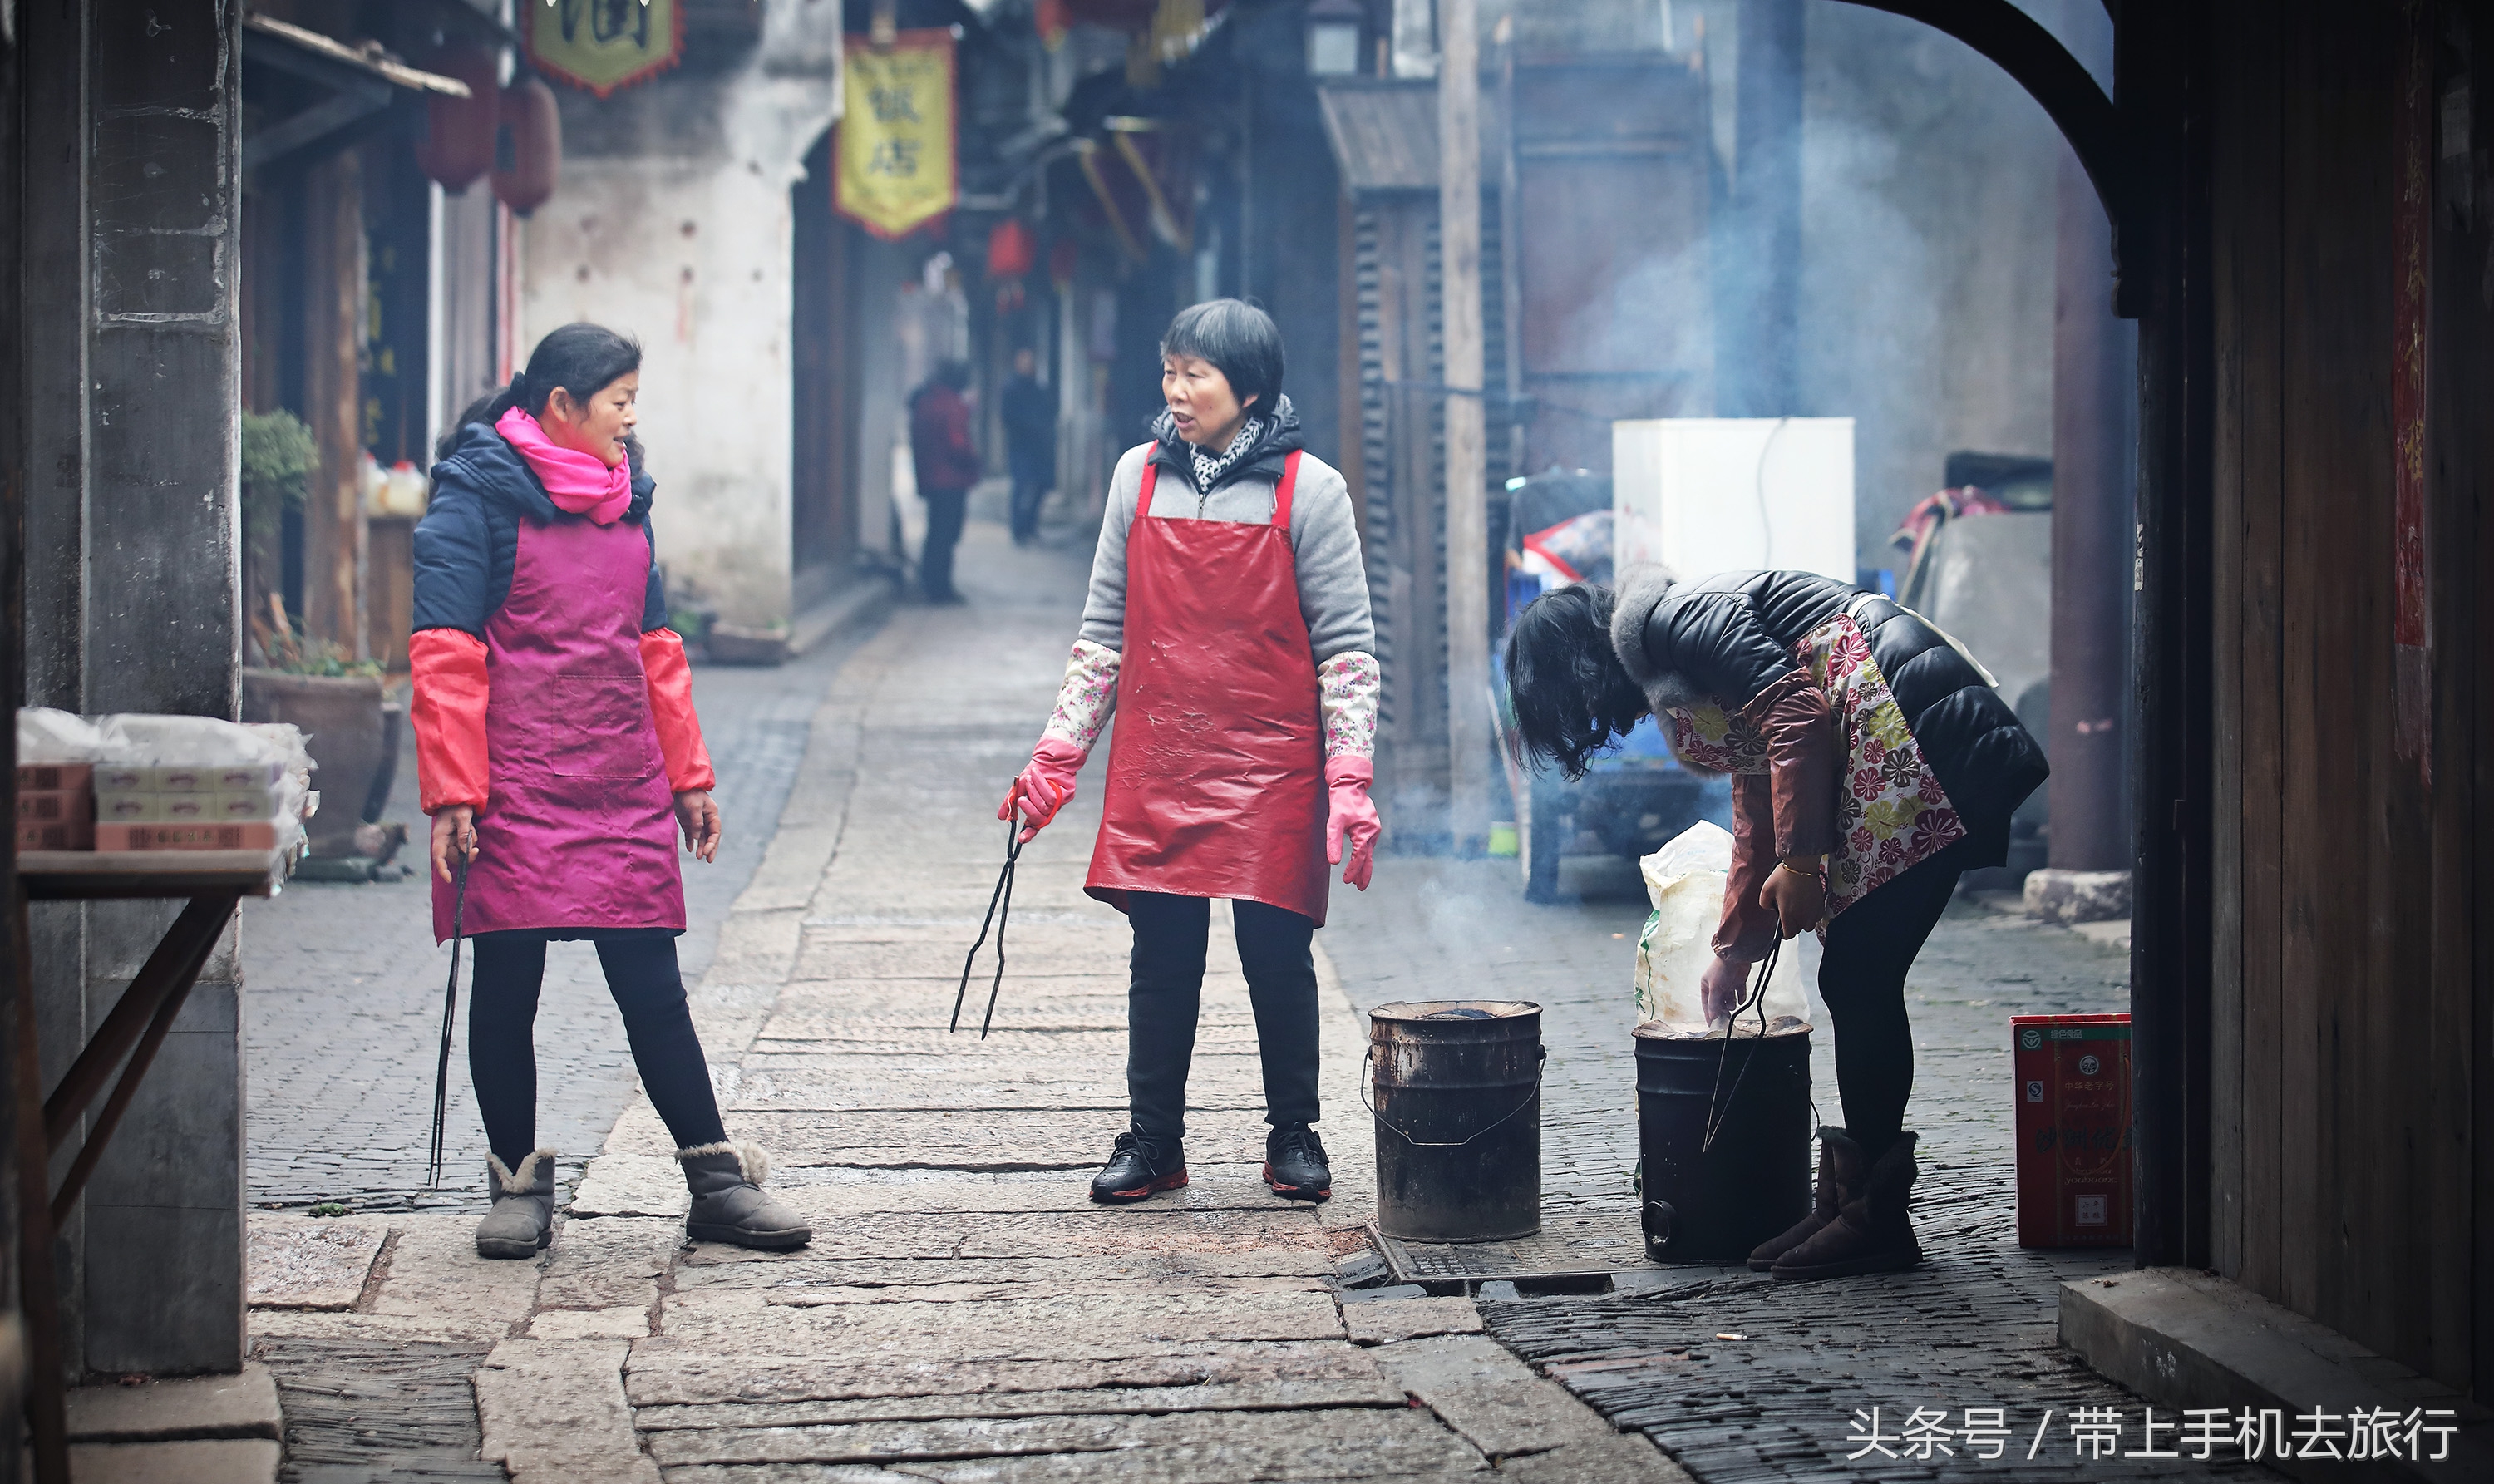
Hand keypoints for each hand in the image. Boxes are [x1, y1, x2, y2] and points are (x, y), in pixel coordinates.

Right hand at [430, 806, 477, 882]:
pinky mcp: (456, 838)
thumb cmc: (458, 806)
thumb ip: (463, 834)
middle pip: (454, 857)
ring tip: (470, 828)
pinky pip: (465, 844)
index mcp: (440, 836)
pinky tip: (470, 828)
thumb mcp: (463, 817)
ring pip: (461, 851)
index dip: (443, 870)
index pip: (439, 857)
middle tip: (476, 850)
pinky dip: (470, 839)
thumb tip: (464, 850)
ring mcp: (449, 839)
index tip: (449, 879)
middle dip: (466, 855)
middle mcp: (443, 840)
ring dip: (469, 843)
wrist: (458, 798)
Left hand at [675, 791, 721, 861]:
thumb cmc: (688, 794)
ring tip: (698, 857)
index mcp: (712, 814)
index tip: (706, 852)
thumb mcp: (694, 807)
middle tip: (708, 860)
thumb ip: (697, 822)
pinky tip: (690, 849)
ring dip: (701, 847)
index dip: (712, 843)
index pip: (715, 832)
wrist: (678, 786)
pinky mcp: (687, 821)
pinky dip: (691, 842)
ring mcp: (697, 820)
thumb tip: (697, 838)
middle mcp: (707, 818)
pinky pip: (691, 834)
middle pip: (711, 836)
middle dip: (710, 848)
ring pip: (701, 837)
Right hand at [1001, 736, 1084, 843]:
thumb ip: (1011, 802)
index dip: (1028, 834)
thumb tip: (1001, 817)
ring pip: (1045, 806)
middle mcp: (1048, 810)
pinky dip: (1041, 784)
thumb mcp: (1019, 787)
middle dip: (1029, 810)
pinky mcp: (1067, 796)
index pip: (1033, 827)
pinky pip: (1052, 796)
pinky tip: (1036, 774)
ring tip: (1029, 778)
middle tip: (1020, 799)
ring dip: (1034, 792)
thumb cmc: (1034, 773)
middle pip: (1039, 819)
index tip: (1020, 838)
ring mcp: (1059, 804)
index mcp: (1037, 810)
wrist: (1049, 758)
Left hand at [1324, 755, 1381, 890]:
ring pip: (1369, 851)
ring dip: (1364, 865)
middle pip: (1368, 857)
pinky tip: (1360, 858)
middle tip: (1360, 888)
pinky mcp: (1371, 826)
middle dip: (1364, 873)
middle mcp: (1373, 831)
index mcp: (1365, 832)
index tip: (1346, 881)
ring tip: (1358, 879)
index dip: (1353, 870)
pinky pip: (1368, 844)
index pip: (1359, 857)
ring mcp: (1373, 828)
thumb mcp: (1334, 822)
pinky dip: (1364, 854)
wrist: (1350, 784)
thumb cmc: (1341, 801)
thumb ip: (1334, 842)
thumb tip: (1334, 863)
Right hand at [1699, 953, 1749, 1023]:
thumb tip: (1712, 1016)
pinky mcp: (1738, 982)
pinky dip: (1741, 997)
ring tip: (1732, 1004)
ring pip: (1729, 1000)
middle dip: (1722, 1011)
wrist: (1736, 955)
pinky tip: (1740, 1000)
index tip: (1713, 1025)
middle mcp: (1717, 986)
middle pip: (1719, 1003)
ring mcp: (1728, 984)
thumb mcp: (1715, 987)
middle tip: (1726, 1020)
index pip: (1707, 1004)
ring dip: (1731, 1004)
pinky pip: (1740, 994)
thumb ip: (1713, 1003)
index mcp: (1707, 985)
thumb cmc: (1721, 968)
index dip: (1710, 1015)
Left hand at [1757, 855, 1824, 938]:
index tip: (1783, 928)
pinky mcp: (1821, 905)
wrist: (1802, 865)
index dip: (1785, 933)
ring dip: (1803, 921)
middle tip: (1789, 914)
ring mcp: (1813, 911)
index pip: (1788, 934)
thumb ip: (1764, 903)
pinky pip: (1817, 917)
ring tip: (1798, 910)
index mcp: (1788, 914)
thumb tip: (1770, 908)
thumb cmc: (1784, 876)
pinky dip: (1812, 915)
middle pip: (1798, 930)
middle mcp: (1802, 916)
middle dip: (1793, 925)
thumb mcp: (1766, 889)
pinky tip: (1807, 906)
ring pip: (1809, 925)